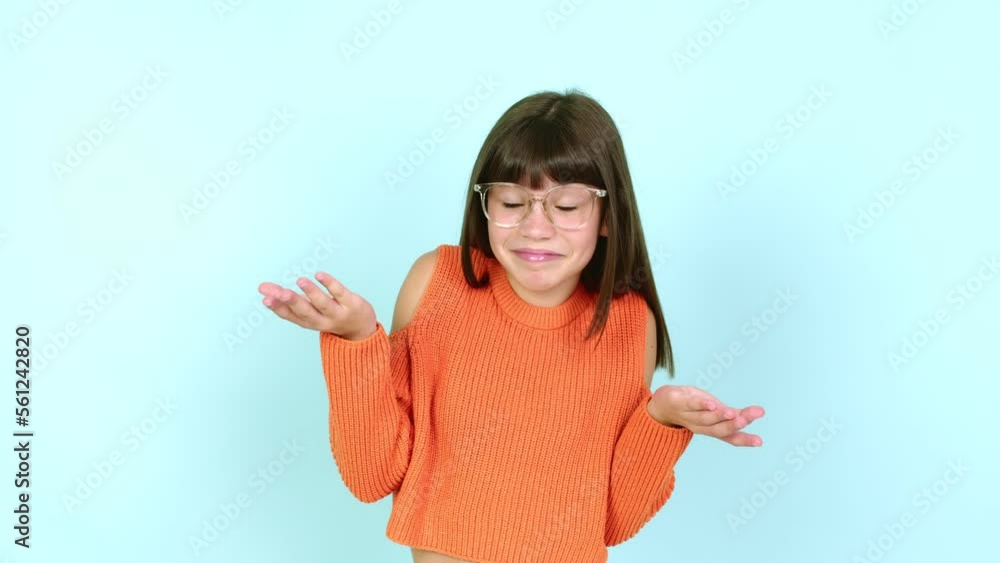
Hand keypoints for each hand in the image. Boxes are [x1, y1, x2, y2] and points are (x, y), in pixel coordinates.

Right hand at [258, 273, 376, 340]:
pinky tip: (319, 275)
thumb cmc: (328, 314)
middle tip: (280, 293)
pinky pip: (340, 293)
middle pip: (305, 312)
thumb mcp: (308, 308)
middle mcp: (322, 320)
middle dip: (292, 302)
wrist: (361, 327)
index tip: (265, 299)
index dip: (278, 308)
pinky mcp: (352, 304)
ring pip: (323, 304)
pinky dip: (330, 284)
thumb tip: (261, 287)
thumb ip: (286, 298)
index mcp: (308, 322)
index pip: (290, 316)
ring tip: (300, 280)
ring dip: (311, 292)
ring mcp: (338, 313)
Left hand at [648, 385, 764, 446]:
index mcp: (711, 429)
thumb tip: (752, 416)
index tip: (760, 441)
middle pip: (719, 429)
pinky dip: (701, 405)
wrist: (661, 404)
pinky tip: (711, 403)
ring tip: (731, 413)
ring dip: (718, 416)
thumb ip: (730, 414)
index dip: (744, 440)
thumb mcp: (714, 409)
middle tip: (746, 419)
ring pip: (705, 419)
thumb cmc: (692, 407)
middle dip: (734, 425)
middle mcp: (700, 426)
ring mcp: (688, 416)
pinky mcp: (678, 402)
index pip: (729, 437)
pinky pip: (690, 405)